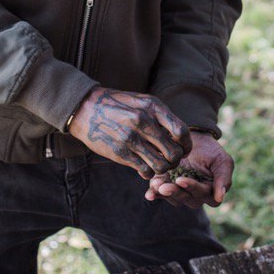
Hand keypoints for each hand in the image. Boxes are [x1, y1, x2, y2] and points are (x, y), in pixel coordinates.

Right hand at [68, 87, 191, 178]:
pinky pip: (145, 170)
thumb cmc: (118, 105)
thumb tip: (180, 135)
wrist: (86, 108)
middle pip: (174, 152)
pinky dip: (148, 172)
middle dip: (176, 160)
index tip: (184, 148)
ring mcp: (132, 138)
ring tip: (158, 165)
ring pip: (161, 165)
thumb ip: (161, 116)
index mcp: (153, 107)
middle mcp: (144, 122)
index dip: (187, 144)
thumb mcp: (142, 102)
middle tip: (170, 160)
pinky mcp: (121, 153)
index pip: (182, 131)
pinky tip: (144, 167)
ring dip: (163, 169)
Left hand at [145, 131, 233, 209]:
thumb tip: (220, 197)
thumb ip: (224, 177)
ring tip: (156, 184)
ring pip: (173, 198)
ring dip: (164, 194)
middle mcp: (195, 196)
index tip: (181, 179)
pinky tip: (150, 193)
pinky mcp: (166, 186)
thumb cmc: (210, 149)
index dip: (192, 188)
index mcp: (211, 192)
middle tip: (164, 186)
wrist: (191, 139)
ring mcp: (180, 192)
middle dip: (175, 192)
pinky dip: (155, 193)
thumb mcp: (222, 160)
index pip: (203, 195)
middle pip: (187, 199)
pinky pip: (161, 194)